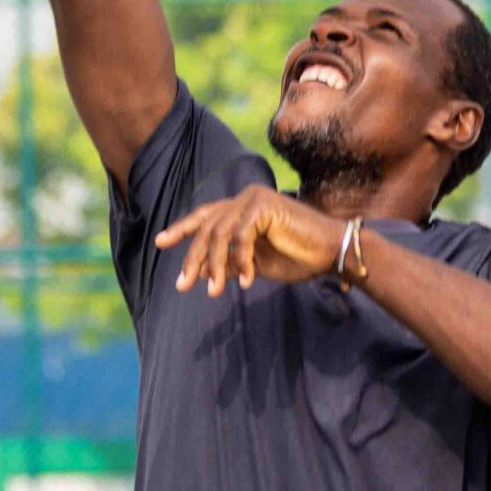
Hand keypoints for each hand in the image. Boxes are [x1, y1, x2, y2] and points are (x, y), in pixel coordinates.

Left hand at [154, 186, 344, 295]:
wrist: (330, 252)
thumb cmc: (298, 257)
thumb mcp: (254, 264)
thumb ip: (228, 262)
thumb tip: (202, 271)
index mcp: (241, 209)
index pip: (204, 217)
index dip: (181, 229)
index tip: (160, 242)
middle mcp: (244, 198)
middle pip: (206, 228)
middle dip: (193, 259)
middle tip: (183, 285)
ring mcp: (253, 199)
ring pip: (219, 235)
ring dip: (216, 267)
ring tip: (216, 292)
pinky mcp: (263, 206)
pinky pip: (240, 238)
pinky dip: (240, 262)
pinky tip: (246, 281)